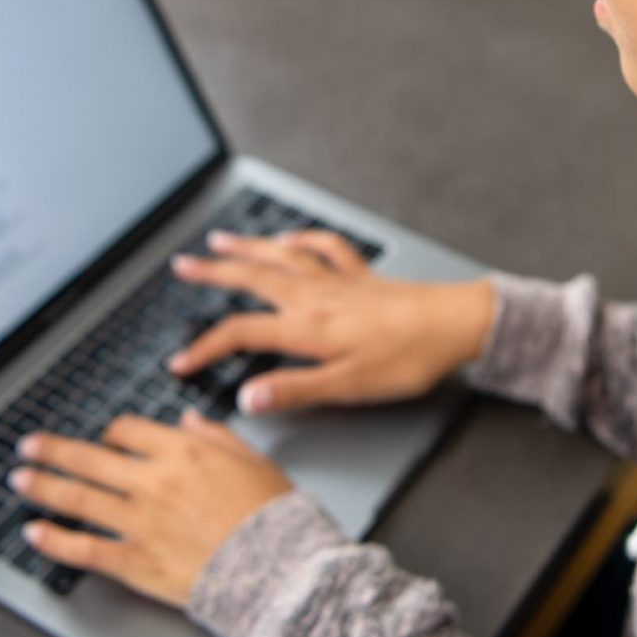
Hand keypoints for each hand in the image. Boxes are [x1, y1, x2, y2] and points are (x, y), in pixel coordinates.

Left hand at [11, 411, 292, 607]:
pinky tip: (35, 532)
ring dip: (42, 486)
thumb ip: (217, 437)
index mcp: (183, 453)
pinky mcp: (134, 562)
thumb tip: (189, 422)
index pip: (128, 431)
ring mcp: (139, 523)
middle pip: (89, 459)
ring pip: (77, 498)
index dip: (110, 433)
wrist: (279, 569)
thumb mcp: (254, 460)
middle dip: (53, 451)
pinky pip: (84, 548)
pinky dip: (54, 540)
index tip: (103, 439)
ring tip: (19, 479)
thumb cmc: (273, 517)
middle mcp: (153, 482)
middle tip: (30, 447)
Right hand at [167, 229, 496, 415]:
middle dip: (213, 273)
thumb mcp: (348, 387)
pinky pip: (325, 247)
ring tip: (220, 240)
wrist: (457, 324)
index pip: (240, 333)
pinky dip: (303, 238)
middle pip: (252, 278)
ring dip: (248, 247)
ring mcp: (339, 281)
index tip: (180, 362)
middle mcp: (315, 296)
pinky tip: (292, 236)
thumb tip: (248, 399)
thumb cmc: (408, 358)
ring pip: (282, 256)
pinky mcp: (363, 276)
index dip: (204, 348)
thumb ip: (295, 391)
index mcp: (306, 327)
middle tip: (182, 266)